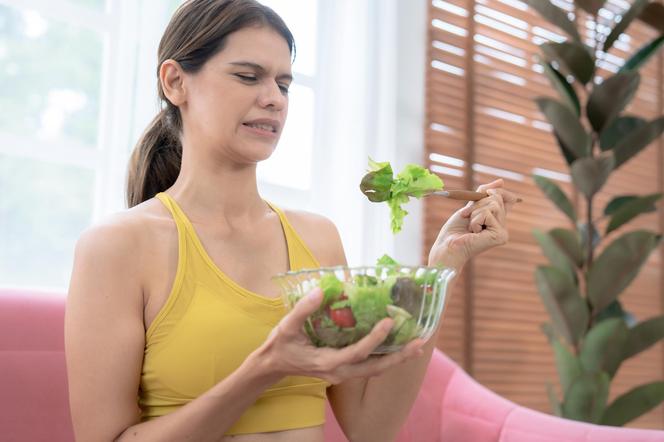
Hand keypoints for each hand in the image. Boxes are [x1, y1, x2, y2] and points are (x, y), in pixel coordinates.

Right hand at [254, 288, 425, 384]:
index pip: (357, 352)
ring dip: (397, 359)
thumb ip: (302, 309)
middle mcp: (339, 372)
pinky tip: (397, 347)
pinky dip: (386, 358)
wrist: (273, 365)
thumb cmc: (281, 345)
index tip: (388, 322)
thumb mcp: (286, 326)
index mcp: (327, 362)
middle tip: (419, 343)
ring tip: (417, 346)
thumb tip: (320, 290)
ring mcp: (343, 374)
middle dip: (399, 357)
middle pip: (375, 367)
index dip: (375, 338)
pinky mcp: (344, 371)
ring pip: (375, 369)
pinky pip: (369, 367)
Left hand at [428, 179, 517, 269]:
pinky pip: (488, 214)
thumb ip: (484, 195)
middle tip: (466, 216)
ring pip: (493, 205)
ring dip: (475, 212)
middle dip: (478, 203)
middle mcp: (502, 227)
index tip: (486, 191)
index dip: (497, 191)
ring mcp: (502, 232)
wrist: (447, 246)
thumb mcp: (470, 207)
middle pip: (497, 198)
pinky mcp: (500, 236)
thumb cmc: (455, 230)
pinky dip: (475, 220)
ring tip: (469, 226)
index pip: (506, 198)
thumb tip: (502, 181)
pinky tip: (473, 232)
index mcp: (496, 221)